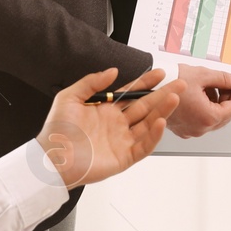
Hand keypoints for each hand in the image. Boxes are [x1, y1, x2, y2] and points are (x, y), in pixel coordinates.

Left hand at [38, 68, 184, 186]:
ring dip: (162, 111)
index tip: (159, 73)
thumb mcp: (69, 97)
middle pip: (145, 107)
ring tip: (174, 98)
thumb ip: (91, 82)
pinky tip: (160, 122)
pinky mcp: (123, 158)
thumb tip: (113, 71)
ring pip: (148, 124)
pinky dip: (154, 135)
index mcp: (106, 110)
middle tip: (179, 84)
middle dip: (163, 95)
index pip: (131, 94)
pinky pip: (144, 146)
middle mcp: (117, 124)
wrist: (51, 159)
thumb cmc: (56, 130)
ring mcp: (122, 141)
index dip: (146, 83)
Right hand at [167, 63, 230, 137]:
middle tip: (228, 83)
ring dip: (216, 103)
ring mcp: (191, 130)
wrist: (147, 87)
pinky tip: (200, 94)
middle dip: (228, 98)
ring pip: (212, 118)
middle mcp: (200, 128)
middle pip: (224, 115)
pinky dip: (205, 108)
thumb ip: (224, 79)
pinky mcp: (182, 128)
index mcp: (207, 117)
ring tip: (211, 86)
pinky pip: (200, 120)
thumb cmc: (170, 81)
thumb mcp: (202, 75)